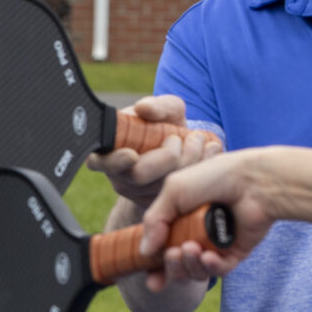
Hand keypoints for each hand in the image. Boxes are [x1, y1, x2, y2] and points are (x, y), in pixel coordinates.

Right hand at [86, 96, 221, 208]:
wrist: (180, 150)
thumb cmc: (164, 127)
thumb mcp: (164, 110)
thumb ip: (156, 105)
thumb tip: (144, 108)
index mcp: (108, 154)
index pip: (101, 162)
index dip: (115, 160)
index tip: (132, 154)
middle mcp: (119, 178)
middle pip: (139, 176)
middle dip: (168, 156)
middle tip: (183, 137)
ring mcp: (139, 195)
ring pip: (163, 185)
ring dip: (189, 159)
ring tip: (198, 139)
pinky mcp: (161, 205)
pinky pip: (180, 194)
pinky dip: (200, 168)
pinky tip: (210, 152)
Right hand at [137, 148, 275, 289]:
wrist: (254, 181)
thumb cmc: (214, 178)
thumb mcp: (174, 191)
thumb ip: (154, 220)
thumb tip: (144, 252)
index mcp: (179, 218)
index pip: (162, 249)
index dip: (155, 268)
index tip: (151, 280)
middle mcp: (196, 233)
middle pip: (177, 265)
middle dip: (172, 266)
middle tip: (173, 254)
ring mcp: (216, 244)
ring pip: (197, 270)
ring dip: (190, 265)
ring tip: (191, 249)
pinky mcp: (236, 252)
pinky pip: (220, 270)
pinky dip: (211, 267)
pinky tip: (209, 257)